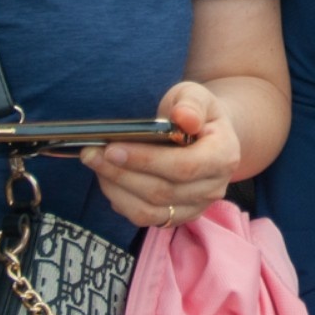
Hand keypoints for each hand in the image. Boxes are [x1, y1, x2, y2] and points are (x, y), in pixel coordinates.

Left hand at [83, 82, 239, 227]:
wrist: (206, 135)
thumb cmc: (195, 112)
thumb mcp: (196, 96)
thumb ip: (191, 103)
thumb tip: (183, 117)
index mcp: (224, 156)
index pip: (184, 167)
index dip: (145, 160)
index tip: (112, 148)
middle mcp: (213, 188)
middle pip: (162, 191)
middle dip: (120, 173)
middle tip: (90, 154)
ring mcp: (196, 207)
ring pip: (149, 211)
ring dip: (116, 189)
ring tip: (95, 165)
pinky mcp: (178, 217)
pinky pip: (145, 219)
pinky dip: (121, 201)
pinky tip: (108, 180)